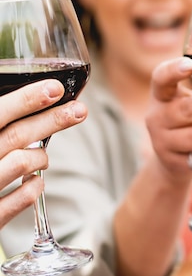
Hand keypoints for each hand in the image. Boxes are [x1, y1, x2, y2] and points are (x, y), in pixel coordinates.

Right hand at [0, 79, 86, 228]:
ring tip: (42, 156)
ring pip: (23, 162)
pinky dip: (35, 186)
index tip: (55, 88)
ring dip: (40, 156)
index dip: (26, 99)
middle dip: (52, 120)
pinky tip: (35, 181)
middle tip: (79, 111)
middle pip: (17, 135)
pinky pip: (22, 198)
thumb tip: (31, 97)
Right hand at [146, 57, 191, 181]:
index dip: (173, 71)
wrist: (171, 159)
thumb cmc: (186, 118)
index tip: (191, 64)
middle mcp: (157, 119)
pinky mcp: (178, 164)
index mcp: (161, 96)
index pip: (160, 79)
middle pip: (184, 111)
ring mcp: (165, 143)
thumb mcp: (186, 99)